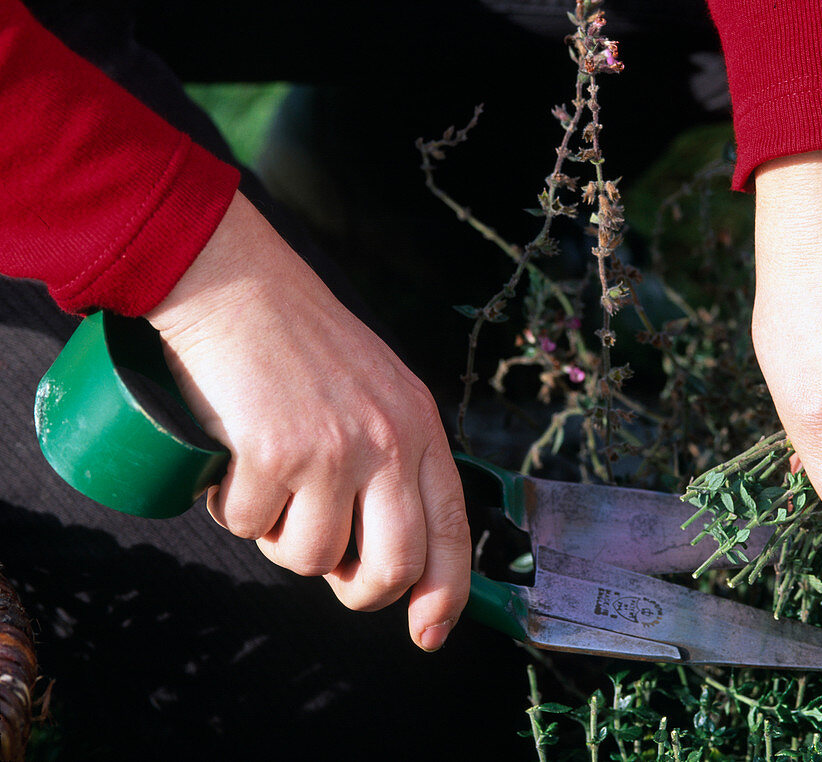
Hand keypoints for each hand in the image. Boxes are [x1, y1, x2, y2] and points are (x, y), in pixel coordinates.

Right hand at [145, 191, 468, 650]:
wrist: (238, 286)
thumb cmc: (303, 341)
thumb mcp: (379, 391)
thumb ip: (395, 457)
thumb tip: (383, 546)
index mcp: (421, 428)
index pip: (452, 529)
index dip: (447, 593)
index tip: (430, 632)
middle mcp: (387, 442)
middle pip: (394, 567)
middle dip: (360, 592)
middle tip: (333, 572)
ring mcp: (333, 450)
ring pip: (310, 557)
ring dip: (281, 540)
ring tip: (272, 487)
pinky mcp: (274, 453)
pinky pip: (249, 527)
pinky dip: (233, 510)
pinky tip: (233, 467)